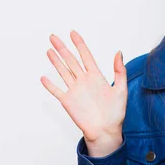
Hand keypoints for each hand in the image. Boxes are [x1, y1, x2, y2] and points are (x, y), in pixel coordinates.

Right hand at [40, 31, 126, 156]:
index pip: (86, 56)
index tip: (73, 33)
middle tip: (53, 36)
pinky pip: (57, 91)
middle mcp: (84, 81)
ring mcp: (75, 90)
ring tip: (49, 50)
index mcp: (96, 77)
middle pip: (71, 61)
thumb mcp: (121, 90)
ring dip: (55, 61)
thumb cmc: (116, 113)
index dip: (80, 45)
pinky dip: (49, 85)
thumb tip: (119, 52)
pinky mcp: (68, 101)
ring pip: (63, 72)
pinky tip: (43, 77)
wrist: (106, 131)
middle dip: (63, 48)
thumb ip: (119, 71)